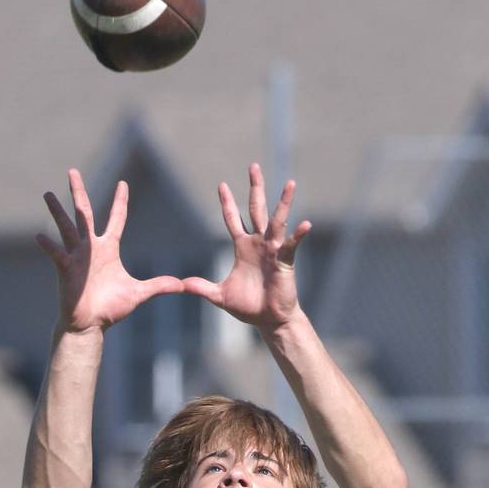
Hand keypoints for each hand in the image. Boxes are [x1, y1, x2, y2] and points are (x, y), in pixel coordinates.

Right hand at [37, 169, 183, 331]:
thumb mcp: (138, 294)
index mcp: (108, 249)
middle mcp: (91, 248)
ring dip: (57, 212)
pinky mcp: (65, 270)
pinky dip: (49, 246)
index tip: (123, 183)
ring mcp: (76, 257)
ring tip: (47, 194)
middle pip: (84, 213)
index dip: (120, 201)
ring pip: (66, 228)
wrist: (91, 324)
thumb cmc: (111, 308)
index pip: (116, 219)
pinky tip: (40, 235)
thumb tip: (182, 286)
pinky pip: (57, 254)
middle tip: (72, 171)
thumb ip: (158, 286)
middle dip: (78, 192)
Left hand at [182, 162, 310, 330]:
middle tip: (253, 166)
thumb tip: (182, 284)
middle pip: (256, 209)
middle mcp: (258, 243)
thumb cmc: (248, 307)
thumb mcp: (220, 296)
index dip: (227, 203)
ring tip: (290, 183)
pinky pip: (292, 245)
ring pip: (277, 221)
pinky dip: (298, 234)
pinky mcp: (285, 262)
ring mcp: (273, 250)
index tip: (221, 184)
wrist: (268, 320)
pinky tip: (306, 223)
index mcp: (242, 247)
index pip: (233, 219)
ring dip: (283, 202)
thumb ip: (202, 288)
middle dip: (255, 188)